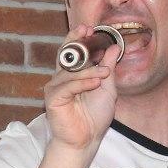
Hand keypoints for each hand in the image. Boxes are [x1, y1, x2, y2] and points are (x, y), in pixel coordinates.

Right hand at [44, 25, 119, 152]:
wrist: (87, 139)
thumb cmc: (95, 117)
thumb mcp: (107, 88)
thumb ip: (108, 68)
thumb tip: (114, 48)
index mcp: (73, 75)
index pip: (73, 52)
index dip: (78, 38)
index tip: (89, 28)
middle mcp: (62, 79)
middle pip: (65, 54)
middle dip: (74, 40)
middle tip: (85, 30)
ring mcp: (56, 88)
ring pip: (71, 72)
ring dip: (89, 70)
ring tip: (104, 73)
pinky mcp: (53, 98)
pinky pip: (68, 86)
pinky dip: (83, 83)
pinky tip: (95, 83)